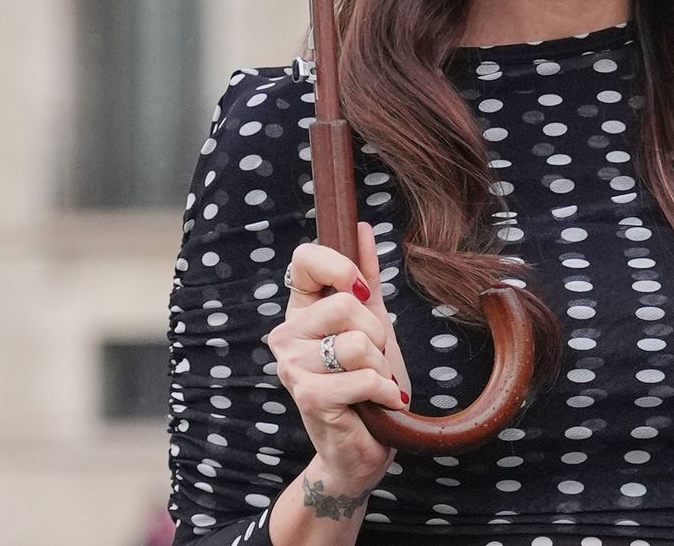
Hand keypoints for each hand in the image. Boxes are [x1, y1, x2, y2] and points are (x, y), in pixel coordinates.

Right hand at [264, 223, 408, 490]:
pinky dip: (386, 392)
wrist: (367, 446)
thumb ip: (368, 278)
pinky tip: (382, 403)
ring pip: (358, 343)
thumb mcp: (374, 324)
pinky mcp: (308, 397)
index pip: (304, 259)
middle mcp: (287, 335)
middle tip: (374, 359)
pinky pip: (363, 377)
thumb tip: (362, 228)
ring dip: (382, 368)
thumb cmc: (368, 383)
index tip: (362, 293)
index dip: (340, 267)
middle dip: (378, 334)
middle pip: (346, 304)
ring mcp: (292, 367)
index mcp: (300, 311)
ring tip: (375, 384)